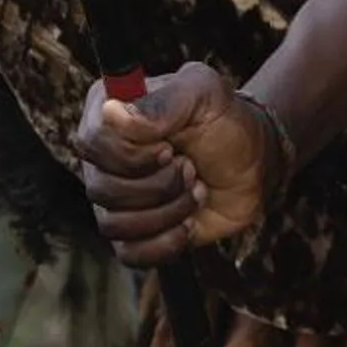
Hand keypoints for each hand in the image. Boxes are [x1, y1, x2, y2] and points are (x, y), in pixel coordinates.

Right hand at [73, 62, 281, 265]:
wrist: (252, 165)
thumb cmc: (224, 121)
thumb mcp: (204, 94)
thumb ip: (163, 101)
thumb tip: (112, 113)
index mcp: (108, 109)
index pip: (93, 142)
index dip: (132, 155)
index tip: (170, 149)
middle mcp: (103, 155)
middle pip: (102, 188)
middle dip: (158, 185)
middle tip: (191, 169)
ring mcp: (114, 196)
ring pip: (114, 224)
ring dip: (166, 212)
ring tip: (195, 191)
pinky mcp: (132, 231)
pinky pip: (128, 253)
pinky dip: (164, 243)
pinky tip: (187, 224)